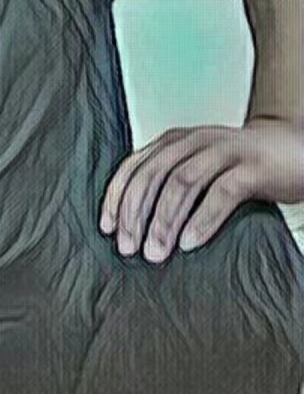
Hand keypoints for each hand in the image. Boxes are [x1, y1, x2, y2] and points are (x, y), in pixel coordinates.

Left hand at [99, 118, 303, 262]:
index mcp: (173, 142)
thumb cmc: (239, 167)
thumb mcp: (195, 167)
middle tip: (128, 248)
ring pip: (181, 183)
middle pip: (152, 175)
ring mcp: (223, 151)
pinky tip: (189, 242)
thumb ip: (168, 182)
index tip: (107, 228)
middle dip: (135, 214)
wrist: (292, 149)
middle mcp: (193, 141)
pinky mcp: (251, 167)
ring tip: (154, 252)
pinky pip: (221, 193)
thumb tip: (134, 224)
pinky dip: (201, 219)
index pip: (133, 166)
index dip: (116, 197)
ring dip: (163, 221)